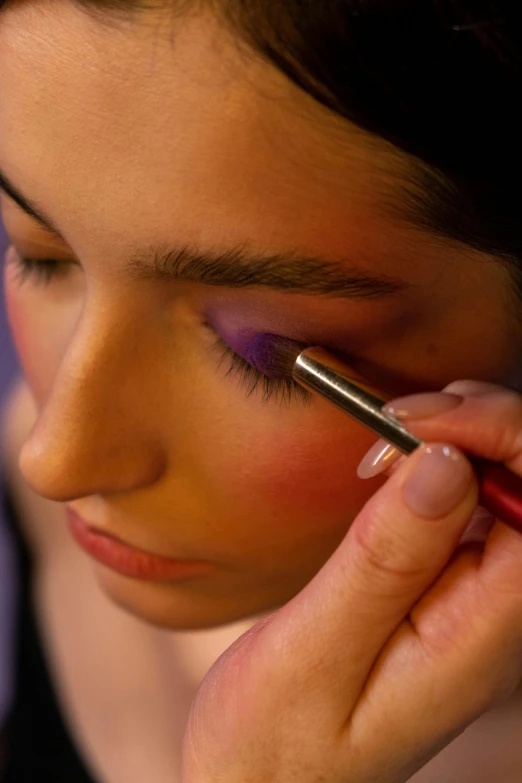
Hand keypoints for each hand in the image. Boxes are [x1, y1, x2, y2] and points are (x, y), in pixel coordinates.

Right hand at [181, 380, 521, 782]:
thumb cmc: (276, 741)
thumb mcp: (317, 648)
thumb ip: (385, 558)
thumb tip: (447, 462)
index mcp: (485, 637)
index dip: (499, 436)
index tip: (412, 420)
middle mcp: (498, 617)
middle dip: (480, 426)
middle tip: (392, 420)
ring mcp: (476, 603)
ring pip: (504, 486)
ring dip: (459, 438)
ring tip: (388, 434)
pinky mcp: (445, 588)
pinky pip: (468, 505)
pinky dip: (436, 462)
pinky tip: (392, 463)